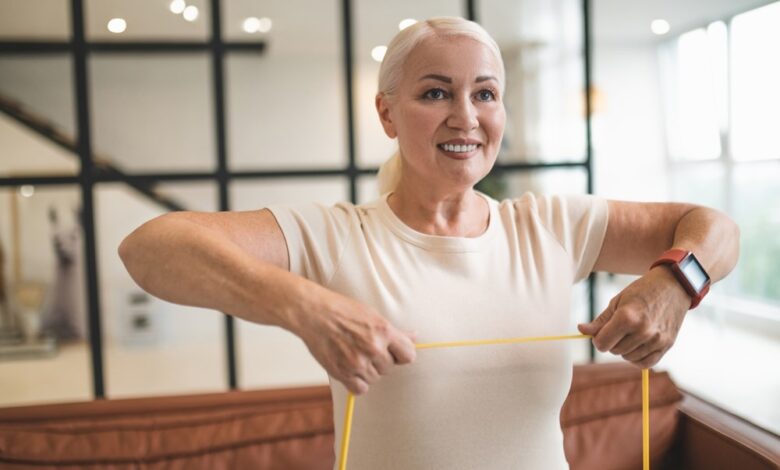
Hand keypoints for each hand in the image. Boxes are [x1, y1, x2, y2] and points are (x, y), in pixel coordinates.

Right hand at [294, 286, 416, 395]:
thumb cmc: (343, 310)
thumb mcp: (373, 315)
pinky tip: (350, 369)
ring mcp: (358, 362)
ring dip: (368, 371)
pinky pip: (360, 389)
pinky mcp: (342, 373)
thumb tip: (414, 337)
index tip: (393, 352)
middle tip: (365, 348)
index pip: (409, 356)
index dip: (401, 354)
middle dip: (381, 361)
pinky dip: (357, 382)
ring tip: (354, 355)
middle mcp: (373, 348)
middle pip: (390, 368)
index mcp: (384, 331)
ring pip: (375, 378)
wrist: (314, 314)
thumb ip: (395, 332)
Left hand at [577, 267, 690, 367]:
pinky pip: (645, 363)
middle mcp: (643, 331)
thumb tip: (581, 330)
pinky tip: (637, 344)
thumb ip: (600, 320)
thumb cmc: (642, 291)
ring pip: (628, 357)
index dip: (597, 339)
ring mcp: (657, 340)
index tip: (601, 332)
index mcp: (627, 317)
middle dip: (612, 341)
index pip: (602, 344)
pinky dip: (637, 358)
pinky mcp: (667, 345)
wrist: (673, 286)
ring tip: (631, 332)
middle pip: (614, 351)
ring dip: (625, 349)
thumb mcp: (617, 301)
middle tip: (619, 327)